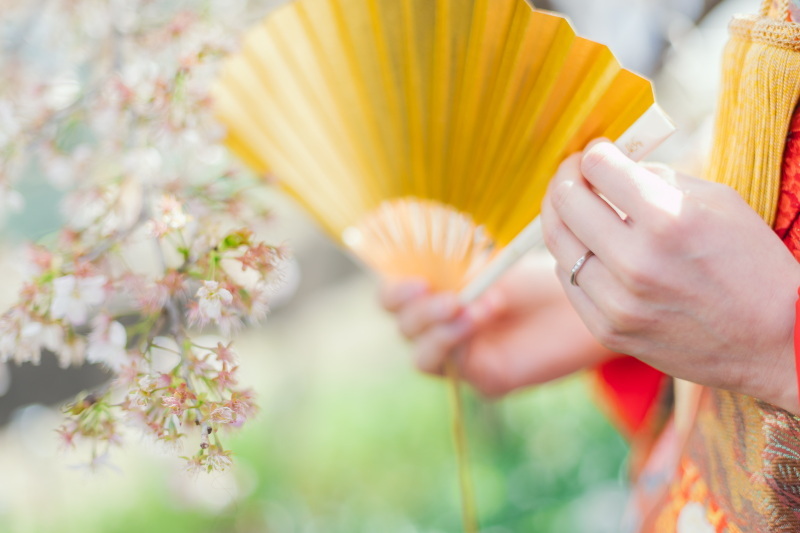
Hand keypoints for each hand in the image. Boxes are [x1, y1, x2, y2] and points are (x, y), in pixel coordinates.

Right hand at [379, 251, 614, 396]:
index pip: (393, 299)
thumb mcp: (493, 263)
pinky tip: (486, 313)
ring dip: (438, 329)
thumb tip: (418, 260)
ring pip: (421, 356)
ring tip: (471, 305)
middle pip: (402, 327)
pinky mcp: (486, 379)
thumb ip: (453, 267)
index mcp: (437, 296)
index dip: (394, 291)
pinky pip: (456, 369)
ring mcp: (462, 356)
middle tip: (450, 295)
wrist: (588, 300)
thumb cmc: (541, 275)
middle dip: (418, 311)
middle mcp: (443, 327)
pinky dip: (462, 341)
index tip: (418, 279)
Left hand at [541, 141, 799, 412]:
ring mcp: (618, 303)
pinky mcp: (609, 330)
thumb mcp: (720, 202)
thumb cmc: (753, 265)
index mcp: (668, 220)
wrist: (775, 343)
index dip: (594, 153)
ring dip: (560, 215)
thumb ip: (660, 178)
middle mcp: (637, 262)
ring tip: (574, 205)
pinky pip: (568, 281)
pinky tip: (587, 246)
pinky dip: (571, 256)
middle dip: (567, 176)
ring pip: (558, 243)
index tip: (598, 153)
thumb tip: (614, 165)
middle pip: (566, 201)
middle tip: (575, 172)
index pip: (598, 167)